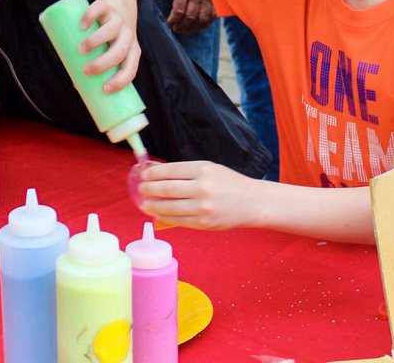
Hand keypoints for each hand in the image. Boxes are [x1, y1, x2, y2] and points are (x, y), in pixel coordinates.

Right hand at [79, 0, 140, 92]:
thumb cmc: (112, 36)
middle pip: (119, 52)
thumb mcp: (112, 49)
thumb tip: (78, 86)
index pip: (131, 69)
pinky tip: (82, 26)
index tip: (104, 90)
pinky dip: (90, 17)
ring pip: (110, 31)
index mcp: (133, 50)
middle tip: (86, 70)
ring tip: (81, 49)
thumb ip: (98, 65)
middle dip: (103, 63)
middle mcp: (128, 35)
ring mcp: (118, 19)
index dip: (120, 81)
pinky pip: (100, 9)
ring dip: (95, 41)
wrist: (120, 3)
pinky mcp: (107, 6)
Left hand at [138, 161, 260, 230]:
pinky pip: (178, 220)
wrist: (252, 202)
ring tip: (145, 203)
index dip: (154, 173)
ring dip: (154, 205)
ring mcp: (203, 207)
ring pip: (170, 207)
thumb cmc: (229, 184)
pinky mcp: (204, 223)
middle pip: (167, 188)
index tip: (144, 174)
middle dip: (150, 189)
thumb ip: (188, 172)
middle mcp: (203, 187)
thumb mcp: (211, 169)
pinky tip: (158, 214)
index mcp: (203, 169)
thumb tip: (159, 176)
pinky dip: (165, 217)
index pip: (171, 170)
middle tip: (141, 188)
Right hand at [167, 0, 215, 32]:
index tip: (196, 28)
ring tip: (176, 28)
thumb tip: (207, 12)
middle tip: (183, 31)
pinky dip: (174, 19)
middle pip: (200, 18)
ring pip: (190, 17)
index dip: (204, 25)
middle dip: (191, 28)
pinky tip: (170, 21)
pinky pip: (179, 11)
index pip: (212, 15)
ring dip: (182, 26)